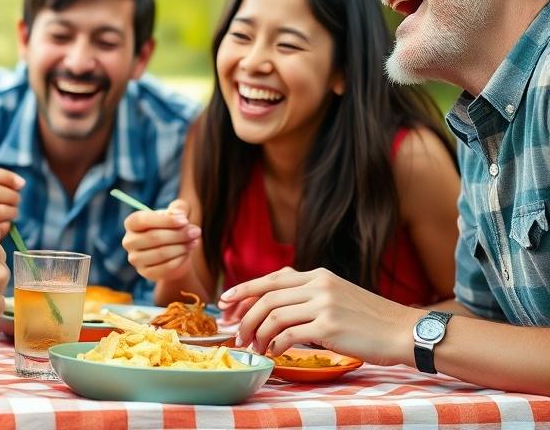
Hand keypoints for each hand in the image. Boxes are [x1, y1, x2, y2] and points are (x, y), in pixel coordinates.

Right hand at [0, 164, 23, 237]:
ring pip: (0, 209)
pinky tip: (2, 225)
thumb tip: (20, 183)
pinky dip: (7, 225)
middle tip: (16, 200)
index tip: (21, 183)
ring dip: (13, 210)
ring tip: (12, 212)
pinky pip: (0, 227)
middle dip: (13, 195)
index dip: (6, 176)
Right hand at [121, 199, 200, 282]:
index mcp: (132, 223)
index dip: (165, 220)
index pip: (143, 220)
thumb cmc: (173, 228)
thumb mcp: (178, 214)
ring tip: (195, 241)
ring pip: (160, 253)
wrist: (174, 252)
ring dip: (181, 247)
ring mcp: (135, 259)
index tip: (185, 220)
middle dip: (178, 234)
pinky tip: (187, 253)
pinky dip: (179, 260)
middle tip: (196, 232)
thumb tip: (179, 214)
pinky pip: (164, 268)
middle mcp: (129, 241)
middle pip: (153, 237)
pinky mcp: (145, 273)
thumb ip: (180, 208)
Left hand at [220, 267, 416, 365]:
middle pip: (266, 296)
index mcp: (318, 275)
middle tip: (235, 332)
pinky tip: (273, 353)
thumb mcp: (338, 295)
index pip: (271, 278)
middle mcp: (318, 285)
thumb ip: (309, 295)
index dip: (244, 289)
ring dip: (257, 333)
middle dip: (244, 315)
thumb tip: (274, 307)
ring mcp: (324, 305)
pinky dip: (275, 344)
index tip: (226, 302)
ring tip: (253, 347)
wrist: (403, 331)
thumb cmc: (370, 320)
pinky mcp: (329, 327)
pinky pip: (289, 335)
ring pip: (274, 315)